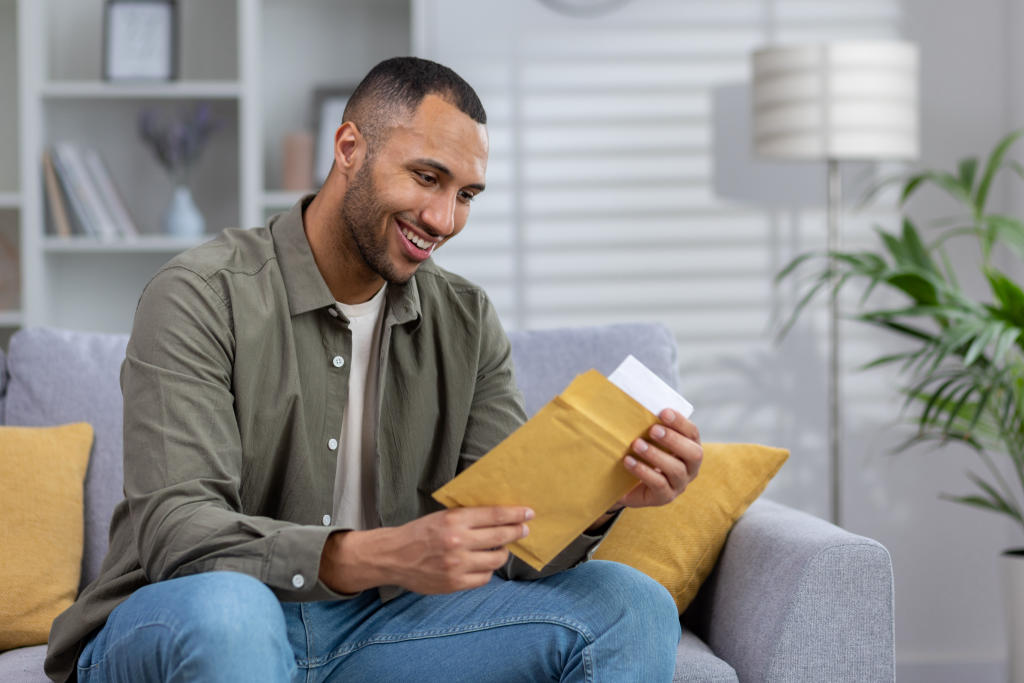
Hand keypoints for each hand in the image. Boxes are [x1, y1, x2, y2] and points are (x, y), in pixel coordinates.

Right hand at [319, 506, 532, 594]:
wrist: (393, 556)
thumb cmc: (419, 533)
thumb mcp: (442, 516)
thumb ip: (468, 517)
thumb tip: (500, 517)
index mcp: (454, 520)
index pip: (494, 515)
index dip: (515, 514)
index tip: (528, 513)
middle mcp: (457, 541)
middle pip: (500, 537)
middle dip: (516, 532)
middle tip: (524, 529)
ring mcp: (457, 565)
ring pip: (495, 560)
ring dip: (501, 554)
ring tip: (499, 549)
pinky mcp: (454, 583)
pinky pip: (484, 578)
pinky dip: (487, 571)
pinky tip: (483, 565)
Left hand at [615, 408, 701, 508]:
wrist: (627, 484)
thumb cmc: (641, 454)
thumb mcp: (647, 438)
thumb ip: (648, 423)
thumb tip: (632, 397)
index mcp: (690, 447)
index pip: (693, 433)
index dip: (680, 422)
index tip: (663, 412)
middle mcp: (691, 467)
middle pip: (693, 453)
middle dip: (673, 439)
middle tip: (652, 429)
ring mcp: (680, 484)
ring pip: (675, 469)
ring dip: (656, 455)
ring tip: (636, 444)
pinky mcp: (665, 497)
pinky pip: (659, 484)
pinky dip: (643, 471)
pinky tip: (628, 461)